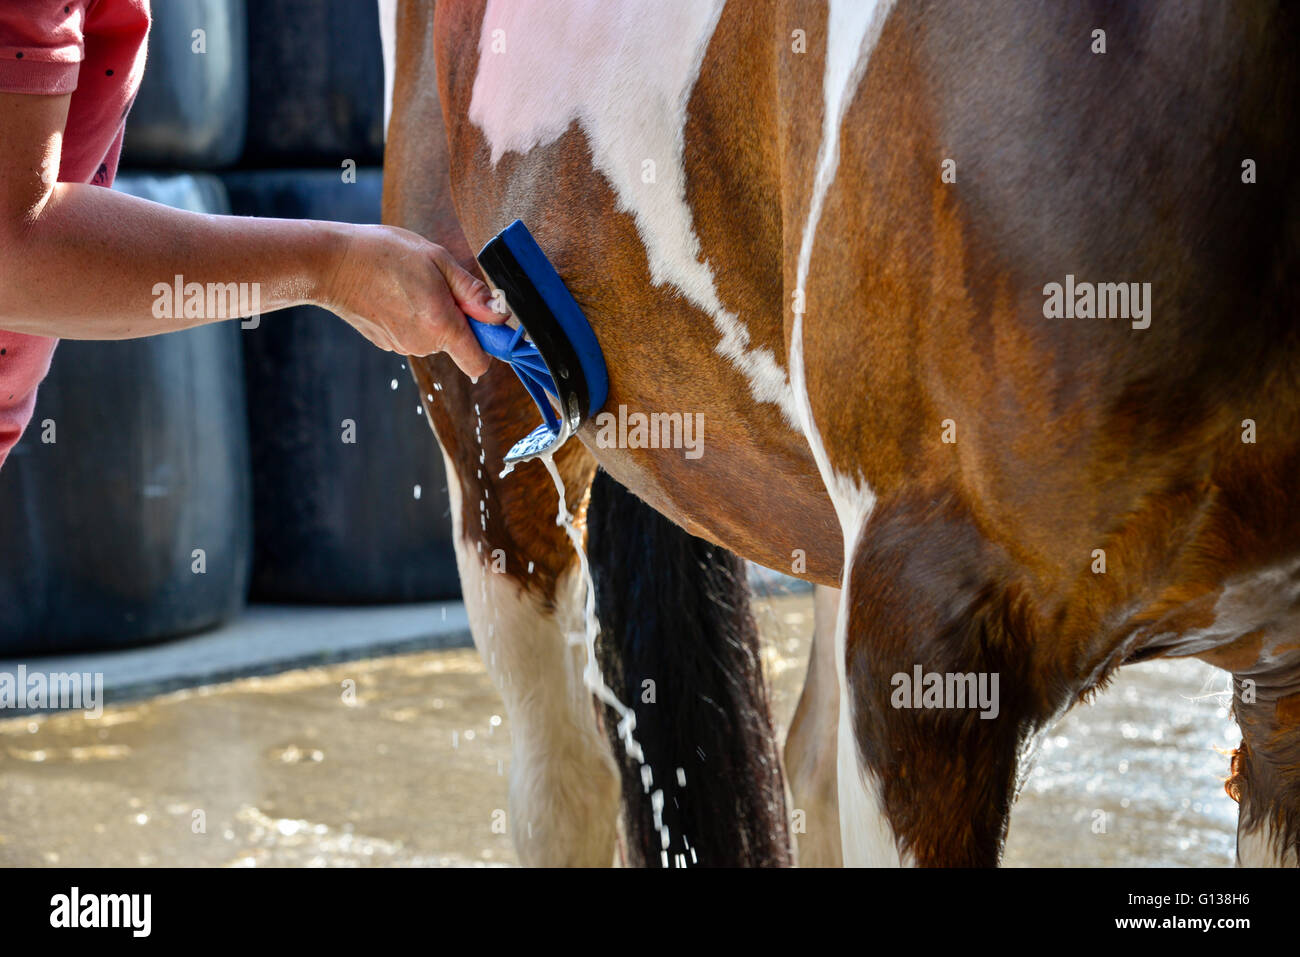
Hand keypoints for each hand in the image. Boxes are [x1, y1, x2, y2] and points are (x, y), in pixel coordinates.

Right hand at [321, 223, 504, 376]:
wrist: (332, 263)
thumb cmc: (385, 254)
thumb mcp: (438, 260)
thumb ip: (472, 291)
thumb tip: (499, 315)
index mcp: (441, 326)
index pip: (478, 362)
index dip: (488, 344)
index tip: (485, 322)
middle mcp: (423, 344)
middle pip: (456, 342)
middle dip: (455, 316)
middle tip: (435, 283)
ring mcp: (402, 346)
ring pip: (434, 336)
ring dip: (432, 314)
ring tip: (409, 284)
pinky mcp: (386, 344)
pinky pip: (413, 333)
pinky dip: (411, 317)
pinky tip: (394, 293)